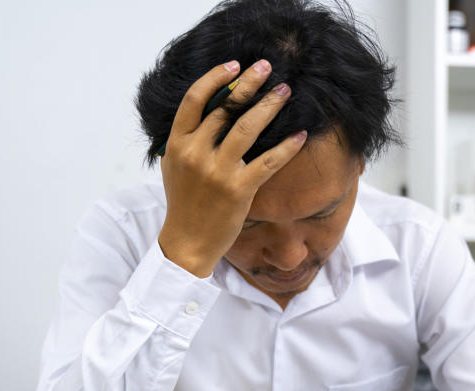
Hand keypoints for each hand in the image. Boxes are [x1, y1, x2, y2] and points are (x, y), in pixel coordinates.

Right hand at [157, 59, 307, 276]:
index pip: (194, 99)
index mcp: (177, 143)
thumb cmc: (184, 202)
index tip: (234, 65)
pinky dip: (287, 146)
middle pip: (225, 108)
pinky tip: (300, 135)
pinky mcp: (239, 190)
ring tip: (285, 90)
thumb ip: (185, 138)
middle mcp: (196, 153)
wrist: (187, 241)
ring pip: (248, 127)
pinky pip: (268, 162)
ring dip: (270, 105)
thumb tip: (208, 108)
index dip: (215, 77)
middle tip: (267, 67)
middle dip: (249, 84)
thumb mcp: (174, 165)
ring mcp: (218, 171)